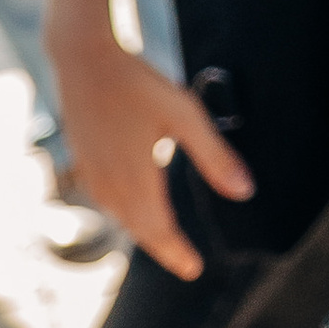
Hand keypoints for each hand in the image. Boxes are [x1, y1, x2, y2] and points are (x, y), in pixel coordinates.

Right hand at [46, 0, 251, 279]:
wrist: (83, 58)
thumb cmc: (138, 84)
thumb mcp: (185, 116)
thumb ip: (214, 156)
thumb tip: (245, 192)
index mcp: (137, 176)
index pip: (160, 228)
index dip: (176, 252)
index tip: (194, 269)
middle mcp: (110, 182)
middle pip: (138, 228)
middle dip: (162, 249)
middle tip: (184, 265)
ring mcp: (92, 171)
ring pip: (119, 216)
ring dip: (142, 232)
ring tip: (162, 241)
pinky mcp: (83, 159)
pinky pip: (104, 200)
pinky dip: (122, 213)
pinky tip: (129, 208)